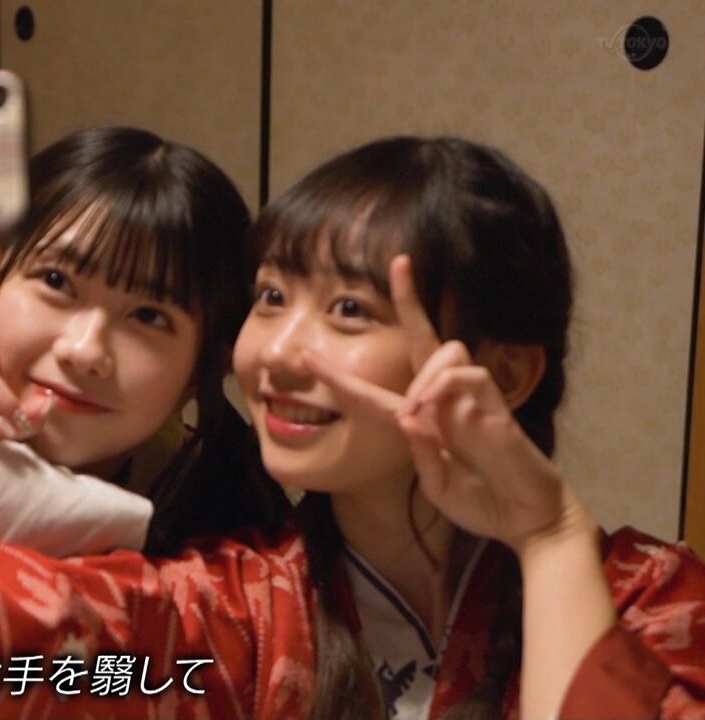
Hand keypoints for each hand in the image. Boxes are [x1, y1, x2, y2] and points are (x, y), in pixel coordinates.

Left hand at [301, 255, 586, 553]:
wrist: (524, 517)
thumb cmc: (480, 502)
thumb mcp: (436, 483)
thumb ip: (420, 454)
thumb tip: (409, 416)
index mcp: (417, 421)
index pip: (372, 393)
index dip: (339, 377)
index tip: (305, 357)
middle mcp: (440, 400)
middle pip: (422, 336)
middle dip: (411, 299)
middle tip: (399, 262)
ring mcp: (469, 397)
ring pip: (443, 350)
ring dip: (422, 378)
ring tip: (416, 415)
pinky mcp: (495, 402)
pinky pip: (466, 373)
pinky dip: (443, 386)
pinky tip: (432, 411)